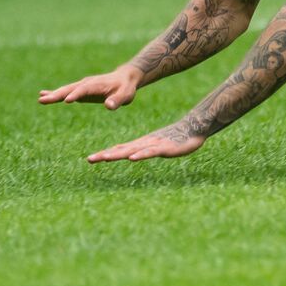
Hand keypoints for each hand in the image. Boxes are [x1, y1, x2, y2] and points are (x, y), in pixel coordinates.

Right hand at [39, 65, 140, 110]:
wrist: (125, 78)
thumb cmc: (126, 88)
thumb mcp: (126, 95)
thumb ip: (117, 100)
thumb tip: (108, 106)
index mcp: (97, 84)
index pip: (85, 89)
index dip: (76, 94)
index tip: (66, 100)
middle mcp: (87, 83)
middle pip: (70, 89)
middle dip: (58, 94)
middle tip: (43, 100)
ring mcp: (82, 86)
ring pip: (66, 90)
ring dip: (53, 94)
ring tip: (41, 99)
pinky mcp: (80, 91)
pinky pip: (66, 92)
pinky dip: (55, 94)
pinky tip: (43, 95)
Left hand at [87, 121, 206, 162]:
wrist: (195, 126)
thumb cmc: (177, 137)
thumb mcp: (157, 144)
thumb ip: (143, 149)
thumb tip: (128, 155)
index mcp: (142, 144)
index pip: (120, 149)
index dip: (106, 154)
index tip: (90, 159)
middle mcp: (145, 143)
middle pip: (122, 149)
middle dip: (106, 155)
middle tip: (90, 159)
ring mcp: (155, 145)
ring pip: (133, 150)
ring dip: (118, 154)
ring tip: (105, 157)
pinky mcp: (166, 147)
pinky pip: (151, 152)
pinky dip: (141, 155)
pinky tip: (132, 158)